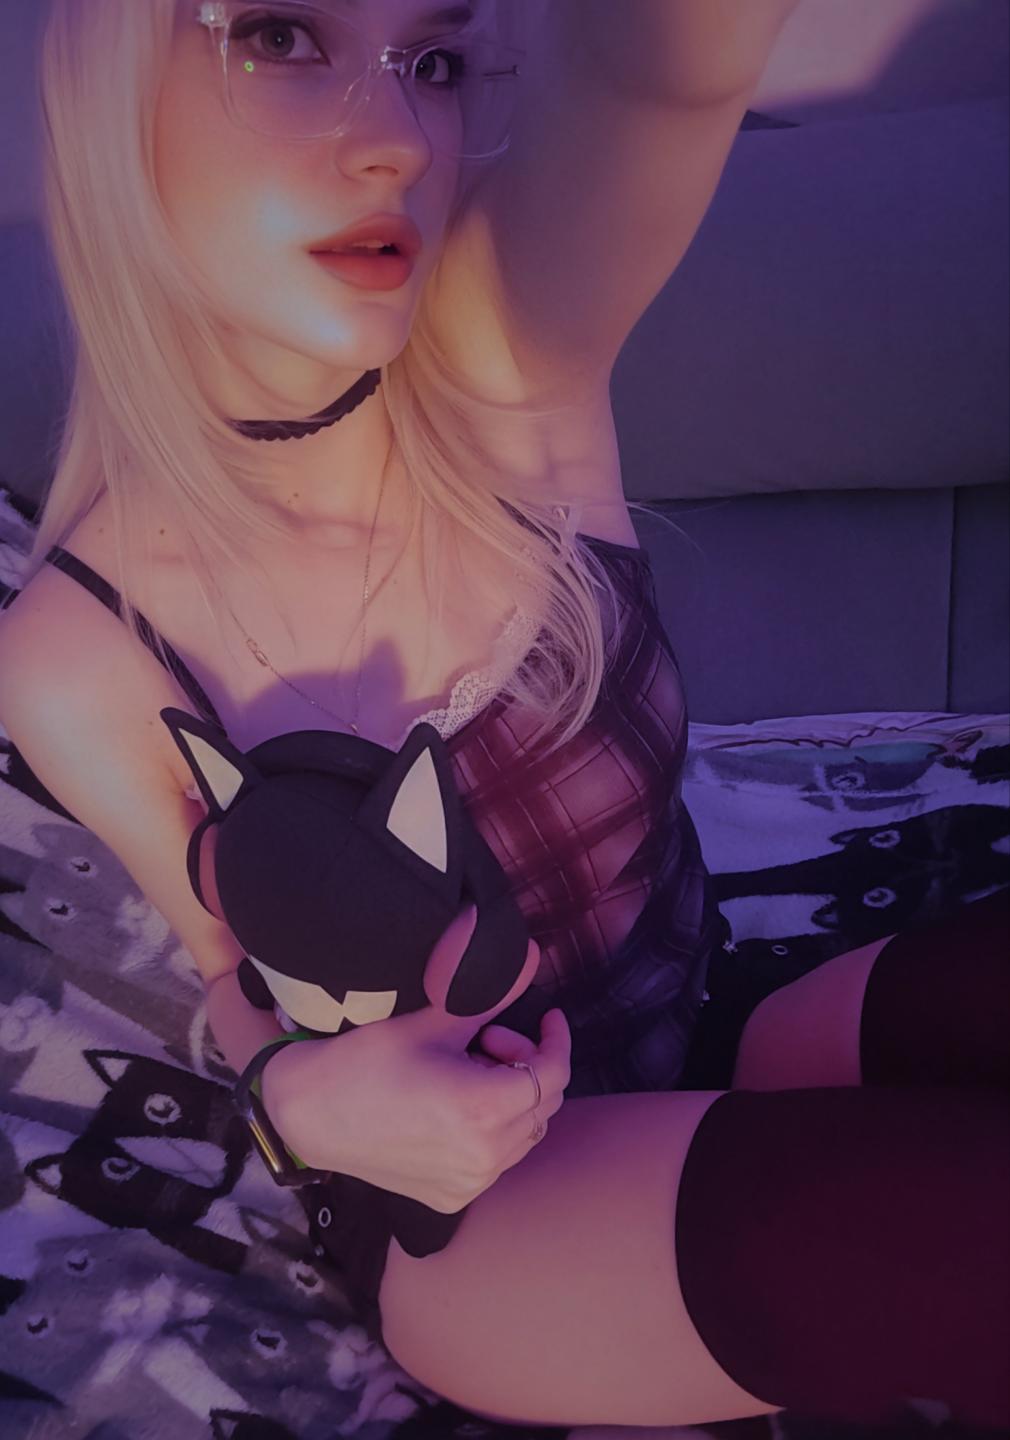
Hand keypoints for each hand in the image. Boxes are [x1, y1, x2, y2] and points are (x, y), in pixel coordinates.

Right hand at [263, 912, 571, 1213]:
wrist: (309, 1113)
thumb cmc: (366, 1060)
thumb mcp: (432, 1022)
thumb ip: (492, 994)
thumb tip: (534, 958)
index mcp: (483, 1109)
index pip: (552, 1074)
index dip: (555, 1041)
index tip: (547, 1017)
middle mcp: (484, 1157)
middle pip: (542, 1104)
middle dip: (526, 1063)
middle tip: (484, 1039)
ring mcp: (468, 1183)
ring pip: (524, 1134)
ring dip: (511, 1097)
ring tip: (465, 1070)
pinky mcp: (451, 1198)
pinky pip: (496, 1160)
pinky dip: (492, 1130)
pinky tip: (455, 1105)